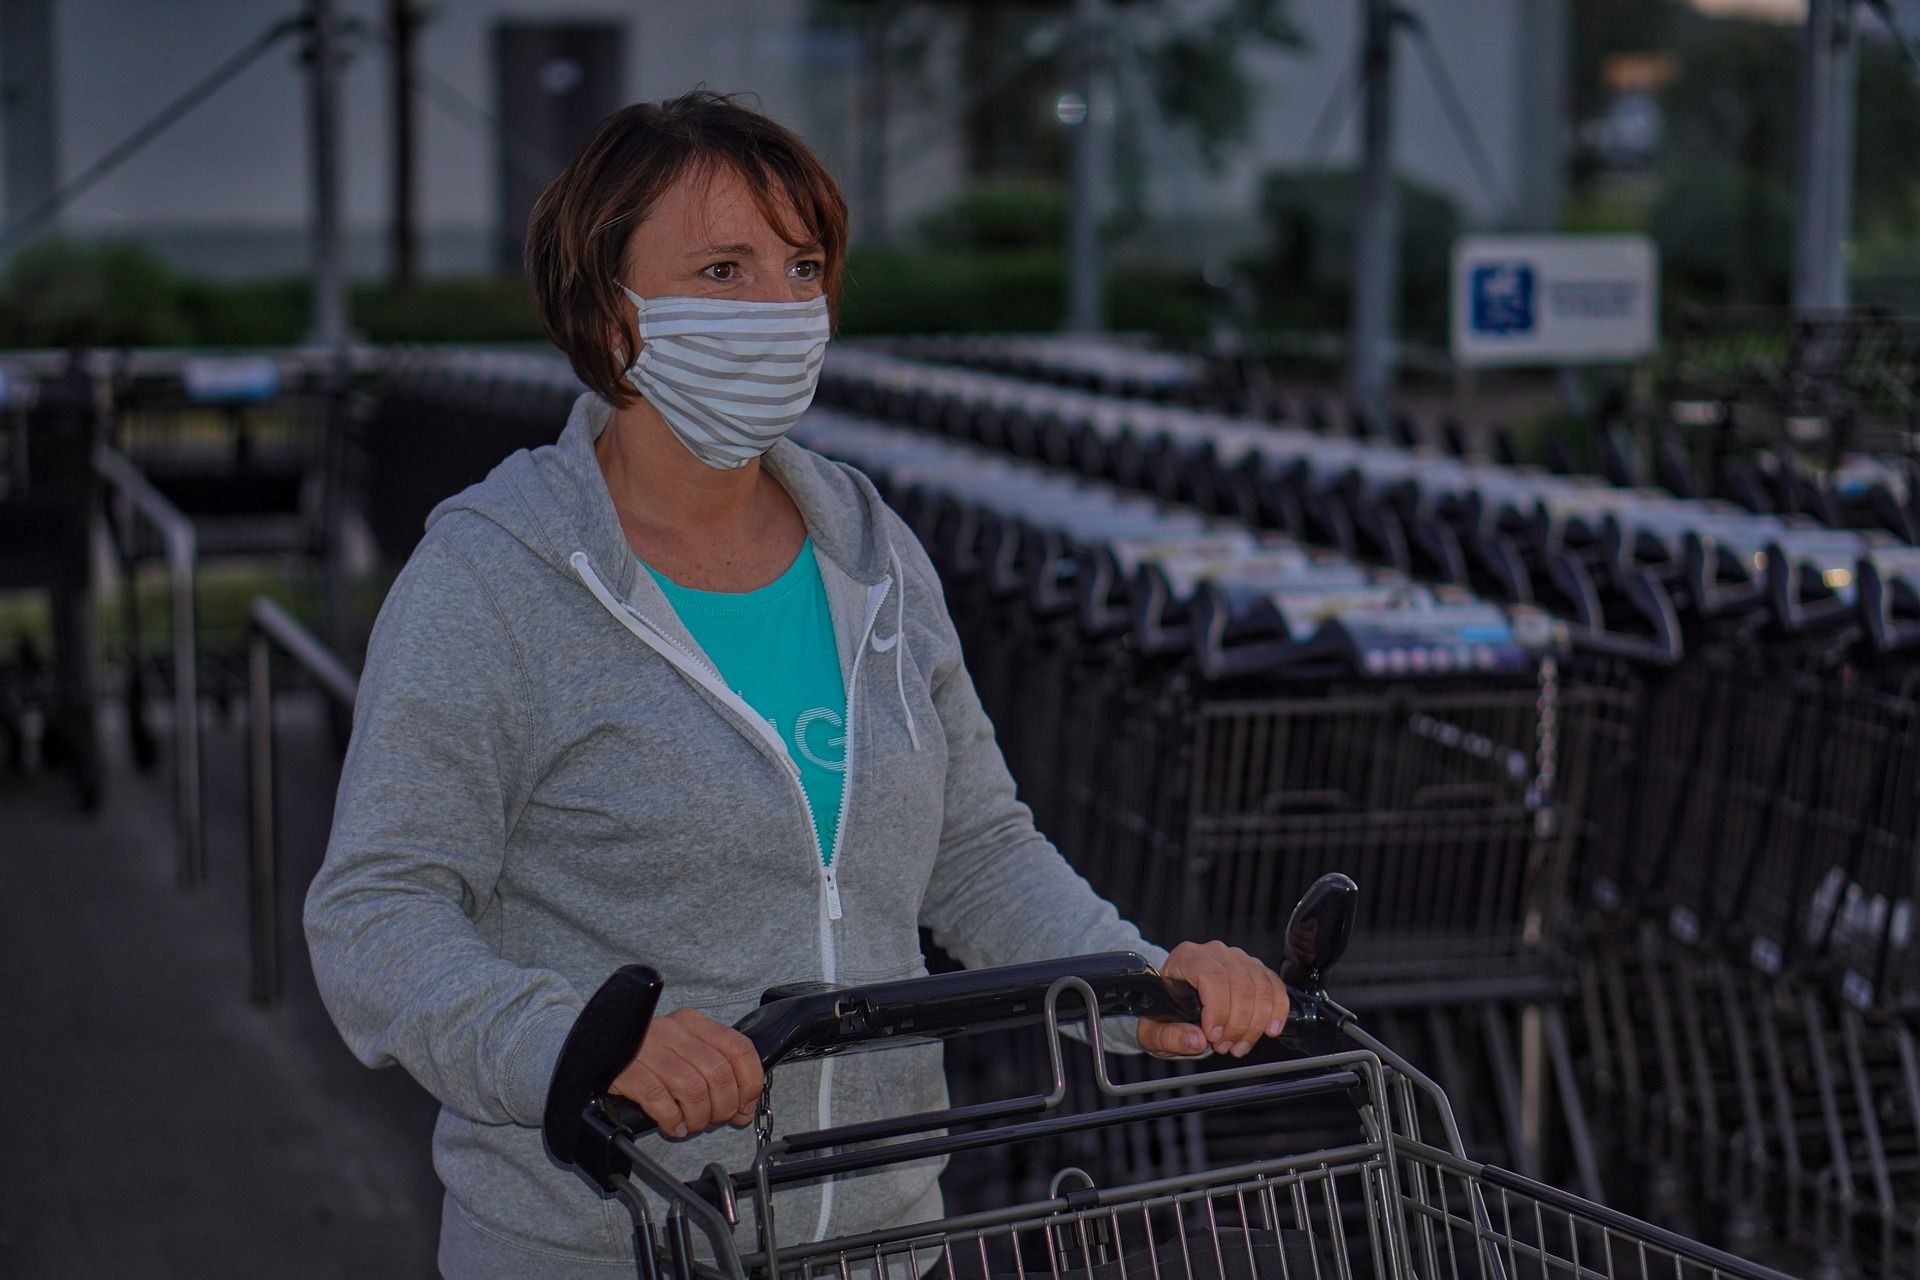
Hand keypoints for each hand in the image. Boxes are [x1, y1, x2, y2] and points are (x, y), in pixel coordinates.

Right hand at [608, 1007, 763, 1138]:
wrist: (595, 1049)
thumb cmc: (647, 1056)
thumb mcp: (685, 1053)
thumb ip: (716, 1076)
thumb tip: (743, 1111)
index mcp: (694, 1022)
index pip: (739, 1048)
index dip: (750, 1083)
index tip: (745, 1106)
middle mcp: (674, 1030)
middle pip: (718, 1073)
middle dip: (724, 1106)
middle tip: (715, 1120)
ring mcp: (648, 1048)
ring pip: (693, 1088)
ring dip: (699, 1117)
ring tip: (692, 1124)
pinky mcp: (626, 1070)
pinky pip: (659, 1099)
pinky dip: (672, 1119)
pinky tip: (674, 1126)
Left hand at [1138, 940, 1289, 1058]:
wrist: (1172, 1002)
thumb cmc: (1162, 1012)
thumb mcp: (1153, 1029)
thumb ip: (1169, 1036)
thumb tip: (1196, 1040)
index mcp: (1185, 958)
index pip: (1211, 976)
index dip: (1218, 1009)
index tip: (1213, 1035)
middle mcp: (1214, 953)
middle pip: (1240, 983)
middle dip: (1237, 1023)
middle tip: (1224, 1047)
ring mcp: (1238, 959)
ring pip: (1260, 987)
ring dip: (1255, 1023)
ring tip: (1238, 1045)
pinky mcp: (1256, 970)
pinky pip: (1275, 987)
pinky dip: (1277, 1010)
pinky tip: (1269, 1030)